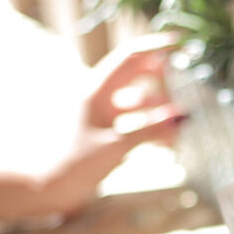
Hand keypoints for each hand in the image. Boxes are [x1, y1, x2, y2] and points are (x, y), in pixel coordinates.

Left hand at [46, 34, 184, 215]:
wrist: (46, 189)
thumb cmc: (75, 164)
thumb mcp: (116, 145)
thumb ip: (151, 130)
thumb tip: (182, 116)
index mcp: (98, 91)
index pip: (131, 58)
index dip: (156, 48)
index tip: (181, 44)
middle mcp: (102, 99)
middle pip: (138, 78)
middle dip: (164, 84)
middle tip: (186, 93)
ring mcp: (105, 117)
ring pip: (141, 105)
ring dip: (161, 114)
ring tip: (179, 133)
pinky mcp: (109, 136)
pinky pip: (138, 126)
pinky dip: (153, 131)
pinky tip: (167, 144)